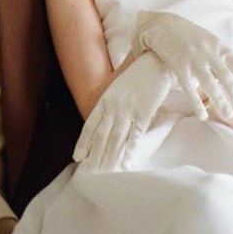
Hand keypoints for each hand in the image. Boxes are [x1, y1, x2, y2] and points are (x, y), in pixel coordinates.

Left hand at [72, 50, 176, 171]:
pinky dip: (130, 150)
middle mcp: (113, 106)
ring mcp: (128, 109)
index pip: (90, 125)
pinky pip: (135, 135)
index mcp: (105, 100)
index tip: (77, 157)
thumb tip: (109, 118)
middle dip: (95, 156)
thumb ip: (113, 102)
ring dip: (109, 158)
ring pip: (116, 138)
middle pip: (101, 136)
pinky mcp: (144, 111)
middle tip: (90, 174)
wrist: (155, 58)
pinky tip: (126, 162)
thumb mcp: (119, 86)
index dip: (83, 143)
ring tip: (105, 174)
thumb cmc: (139, 72)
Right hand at [133, 11, 232, 119]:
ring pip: (210, 83)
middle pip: (227, 77)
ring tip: (229, 115)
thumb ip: (220, 53)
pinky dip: (196, 102)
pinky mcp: (178, 64)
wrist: (161, 23)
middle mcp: (209, 52)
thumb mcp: (207, 39)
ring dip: (220, 101)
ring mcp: (193, 58)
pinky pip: (188, 87)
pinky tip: (202, 115)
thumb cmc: (186, 33)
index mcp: (218, 45)